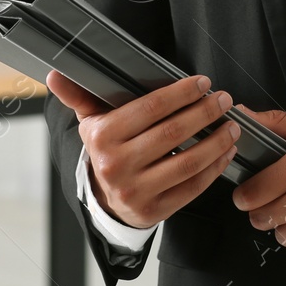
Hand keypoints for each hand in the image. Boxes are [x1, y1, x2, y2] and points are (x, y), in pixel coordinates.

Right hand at [47, 71, 240, 229]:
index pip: (151, 108)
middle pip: (173, 133)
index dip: (181, 93)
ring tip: (231, 125)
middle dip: (204, 112)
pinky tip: (226, 152)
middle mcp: (117, 165)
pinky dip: (215, 168)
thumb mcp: (91, 121)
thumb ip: (79, 95)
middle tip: (223, 100)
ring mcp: (136, 191)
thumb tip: (54, 75)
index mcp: (103, 136)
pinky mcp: (155, 210)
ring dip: (216, 141)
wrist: (105, 200)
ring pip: (187, 161)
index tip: (203, 83)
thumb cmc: (106, 150)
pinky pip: (193, 187)